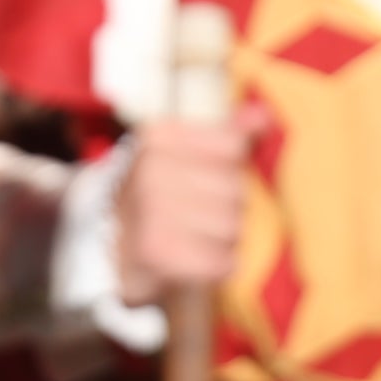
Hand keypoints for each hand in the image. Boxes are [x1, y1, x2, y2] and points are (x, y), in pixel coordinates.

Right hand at [114, 102, 266, 306]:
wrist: (115, 254)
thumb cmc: (164, 199)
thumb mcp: (190, 157)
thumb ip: (229, 135)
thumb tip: (265, 115)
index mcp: (158, 136)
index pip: (233, 146)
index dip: (229, 169)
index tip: (202, 179)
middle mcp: (150, 168)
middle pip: (236, 189)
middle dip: (227, 209)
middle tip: (196, 217)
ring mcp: (149, 209)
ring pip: (232, 226)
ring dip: (223, 240)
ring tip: (194, 238)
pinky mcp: (155, 251)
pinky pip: (221, 260)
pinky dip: (216, 266)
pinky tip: (194, 260)